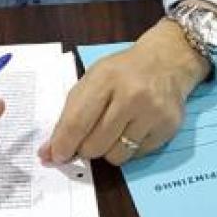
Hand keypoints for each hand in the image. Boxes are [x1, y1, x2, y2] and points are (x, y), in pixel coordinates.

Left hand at [39, 18, 208, 166]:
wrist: (166, 60)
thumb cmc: (122, 72)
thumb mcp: (93, 80)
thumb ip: (69, 115)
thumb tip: (48, 153)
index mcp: (106, 77)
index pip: (77, 121)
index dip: (63, 144)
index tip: (55, 156)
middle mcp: (131, 94)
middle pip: (95, 145)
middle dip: (85, 148)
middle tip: (89, 137)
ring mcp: (152, 112)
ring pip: (116, 156)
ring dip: (108, 150)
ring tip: (115, 129)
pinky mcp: (168, 127)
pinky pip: (136, 156)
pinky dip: (129, 148)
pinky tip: (134, 127)